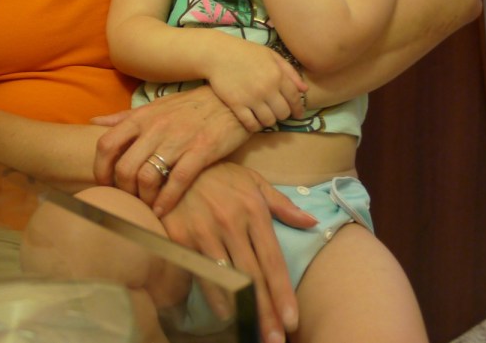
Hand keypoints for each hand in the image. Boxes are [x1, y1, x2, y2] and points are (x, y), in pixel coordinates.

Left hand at [93, 85, 250, 215]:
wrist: (230, 97)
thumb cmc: (189, 105)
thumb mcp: (154, 106)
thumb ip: (123, 117)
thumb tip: (93, 123)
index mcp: (141, 117)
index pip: (106, 144)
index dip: (99, 169)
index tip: (104, 185)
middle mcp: (155, 128)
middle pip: (124, 167)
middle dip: (122, 190)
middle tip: (128, 200)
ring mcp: (178, 140)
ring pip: (147, 176)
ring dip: (143, 198)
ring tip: (146, 206)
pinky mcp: (201, 150)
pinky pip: (177, 181)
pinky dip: (166, 201)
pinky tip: (162, 211)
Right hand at [161, 162, 314, 342]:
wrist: (173, 162)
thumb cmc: (218, 174)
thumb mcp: (253, 182)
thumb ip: (281, 204)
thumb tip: (312, 222)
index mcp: (253, 210)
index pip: (272, 260)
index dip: (282, 293)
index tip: (292, 320)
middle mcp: (231, 223)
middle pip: (253, 277)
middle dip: (266, 312)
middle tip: (275, 340)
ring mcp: (204, 231)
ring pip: (227, 279)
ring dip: (242, 310)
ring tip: (254, 334)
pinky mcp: (180, 237)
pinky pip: (200, 272)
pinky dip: (212, 295)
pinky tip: (225, 314)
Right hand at [202, 34, 306, 131]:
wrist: (217, 54)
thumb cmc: (245, 52)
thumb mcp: (270, 55)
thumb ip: (289, 71)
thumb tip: (304, 90)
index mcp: (277, 75)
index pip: (294, 99)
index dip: (298, 109)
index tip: (297, 114)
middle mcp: (267, 88)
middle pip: (283, 113)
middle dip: (283, 115)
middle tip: (278, 113)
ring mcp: (251, 98)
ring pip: (269, 121)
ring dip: (269, 121)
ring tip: (266, 117)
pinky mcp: (236, 104)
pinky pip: (251, 124)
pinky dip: (255, 126)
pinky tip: (254, 122)